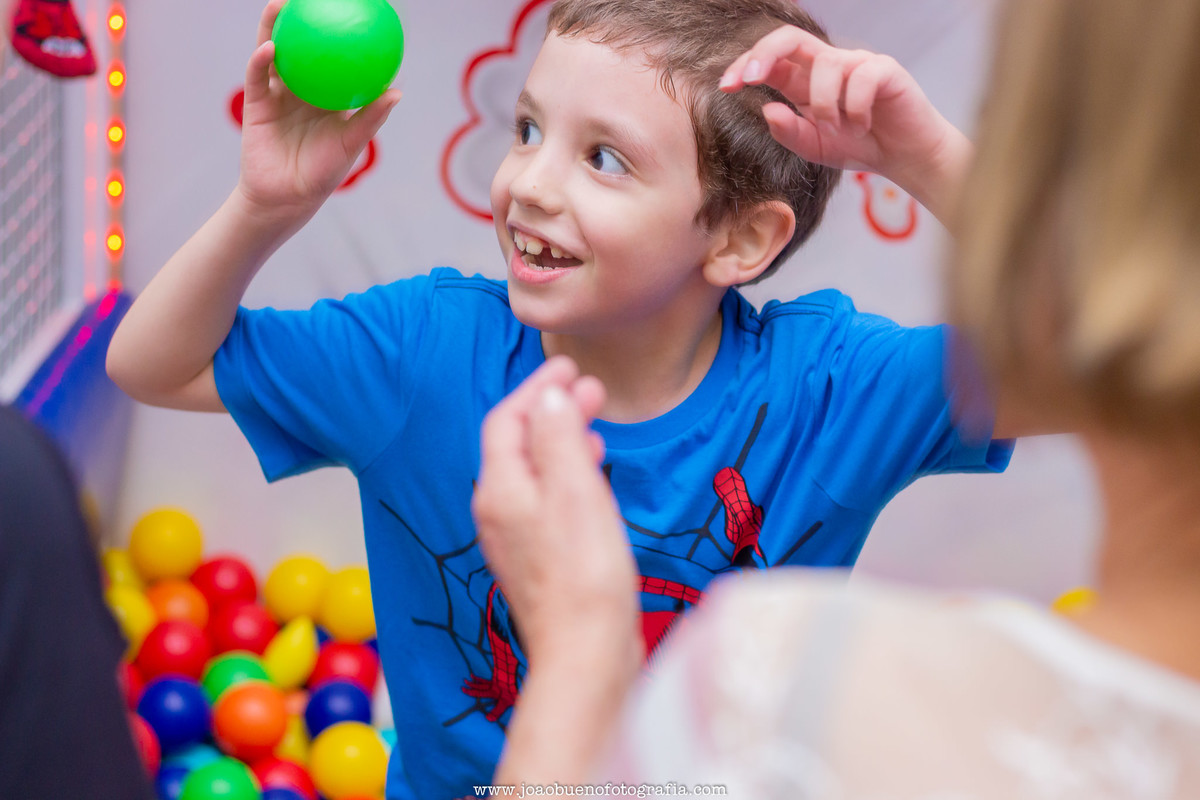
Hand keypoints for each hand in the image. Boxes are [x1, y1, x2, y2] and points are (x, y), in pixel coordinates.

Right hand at [236, 0, 400, 221]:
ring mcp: (277, 94)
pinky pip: (258, 76)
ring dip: (274, 27)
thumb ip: (371, 117)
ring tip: (281, 4)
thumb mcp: (351, 144)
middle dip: (306, 21)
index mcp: (328, 97)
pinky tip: (268, 45)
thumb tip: (396, 90)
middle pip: (304, 48)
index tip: (352, 11)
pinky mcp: (256, 103)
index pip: (336, 61)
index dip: (341, 37)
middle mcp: (302, 91)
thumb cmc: (322, 173)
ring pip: (275, 54)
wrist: (285, 198)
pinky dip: (261, 59)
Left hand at [473, 357, 642, 667]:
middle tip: (592, 389)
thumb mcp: (575, 488)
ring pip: (534, 474)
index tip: (569, 365)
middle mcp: (498, 513)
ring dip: (562, 442)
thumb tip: (549, 395)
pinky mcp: (539, 563)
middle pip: (518, 445)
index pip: (506, 420)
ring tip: (597, 427)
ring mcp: (516, 541)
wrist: (586, 654)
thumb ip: (558, 434)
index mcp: (499, 489)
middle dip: (553, 411)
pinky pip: (546, 502)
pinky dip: (567, 477)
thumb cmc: (584, 574)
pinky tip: (593, 483)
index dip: (536, 387)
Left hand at [720, 25, 970, 220]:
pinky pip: (862, 77)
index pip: (771, 59)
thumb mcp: (813, 147)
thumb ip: (788, 131)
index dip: (746, 65)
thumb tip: (766, 109)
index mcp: (804, 81)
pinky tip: (863, 125)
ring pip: (827, 65)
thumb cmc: (857, 146)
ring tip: (837, 128)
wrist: (903, 158)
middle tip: (751, 79)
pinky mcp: (885, 69)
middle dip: (764, 54)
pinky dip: (855, 107)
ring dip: (824, 104)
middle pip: (790, 38)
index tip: (726, 86)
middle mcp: (828, 66)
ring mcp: (857, 63)